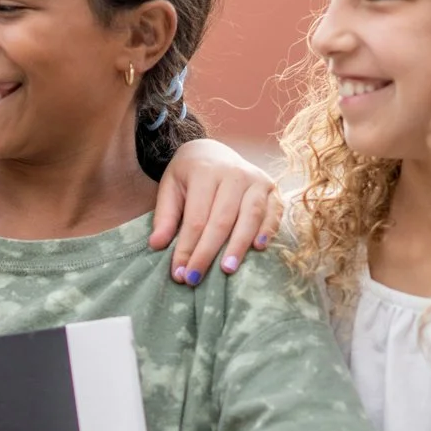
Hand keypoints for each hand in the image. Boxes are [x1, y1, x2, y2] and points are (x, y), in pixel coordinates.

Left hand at [150, 139, 282, 285]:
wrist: (215, 151)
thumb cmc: (190, 176)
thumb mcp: (170, 187)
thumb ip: (165, 216)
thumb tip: (157, 245)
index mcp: (205, 171)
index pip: (196, 217)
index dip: (187, 247)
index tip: (178, 273)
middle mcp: (234, 173)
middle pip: (221, 220)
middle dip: (207, 252)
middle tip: (196, 279)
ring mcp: (257, 180)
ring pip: (250, 216)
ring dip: (239, 245)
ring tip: (226, 270)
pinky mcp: (272, 189)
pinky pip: (273, 212)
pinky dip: (268, 230)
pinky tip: (258, 248)